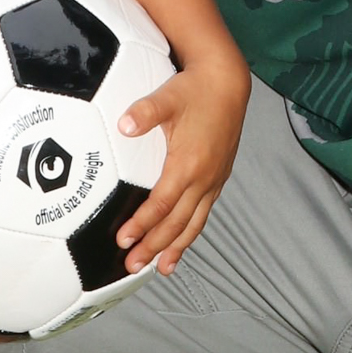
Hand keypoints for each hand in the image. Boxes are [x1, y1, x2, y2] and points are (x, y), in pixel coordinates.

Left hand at [113, 51, 249, 273]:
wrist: (228, 83)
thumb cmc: (195, 89)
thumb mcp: (167, 96)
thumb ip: (145, 112)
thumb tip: (125, 124)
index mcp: (189, 163)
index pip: (163, 203)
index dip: (143, 224)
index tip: (123, 239)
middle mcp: (204, 178)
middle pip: (177, 222)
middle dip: (155, 246)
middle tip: (132, 266)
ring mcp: (213, 180)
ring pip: (194, 223)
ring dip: (175, 247)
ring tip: (160, 269)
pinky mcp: (218, 178)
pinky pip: (203, 213)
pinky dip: (191, 232)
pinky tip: (181, 244)